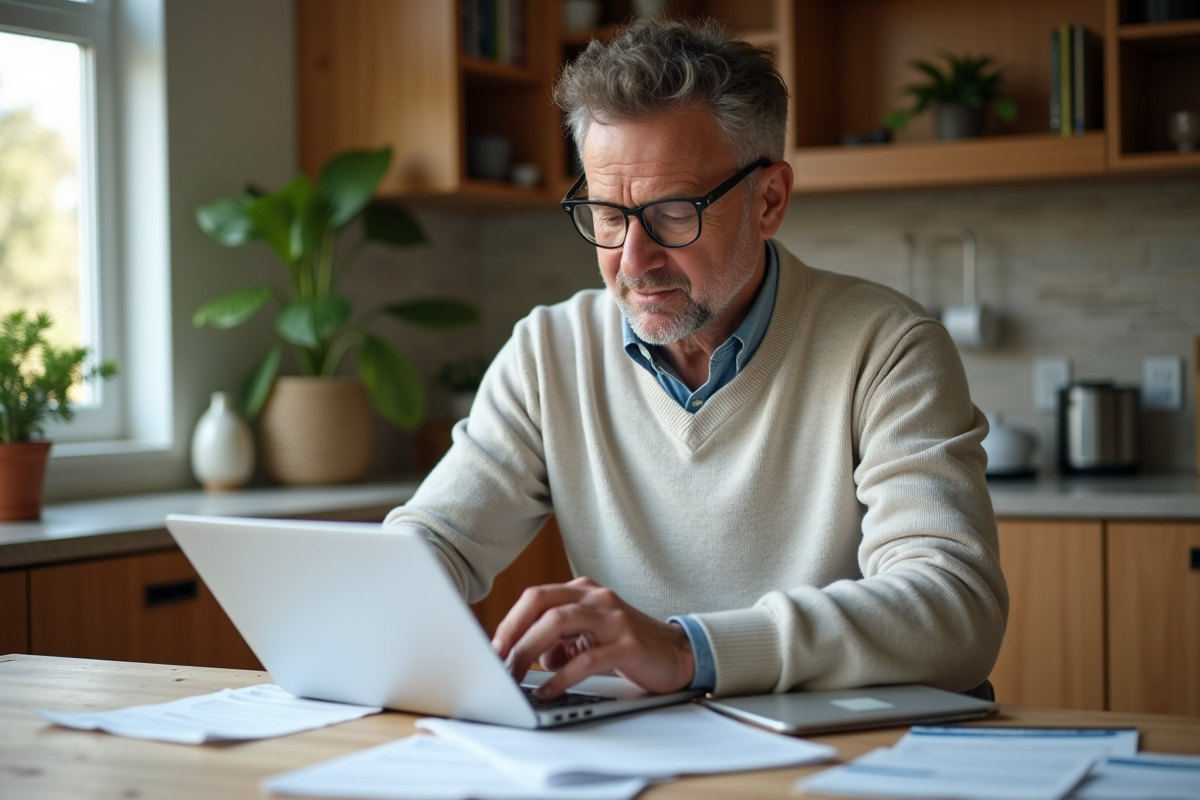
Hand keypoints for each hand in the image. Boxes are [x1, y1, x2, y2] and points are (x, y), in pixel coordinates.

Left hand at [491, 576, 695, 698]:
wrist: (677, 653)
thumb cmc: (625, 645)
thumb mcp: (586, 637)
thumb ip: (557, 640)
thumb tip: (526, 657)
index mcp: (583, 592)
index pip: (535, 597)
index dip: (510, 621)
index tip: (493, 649)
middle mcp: (597, 597)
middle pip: (541, 604)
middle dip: (513, 633)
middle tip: (498, 662)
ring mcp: (613, 618)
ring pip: (558, 623)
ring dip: (529, 651)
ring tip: (515, 676)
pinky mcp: (628, 643)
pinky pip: (586, 658)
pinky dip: (561, 676)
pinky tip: (548, 690)